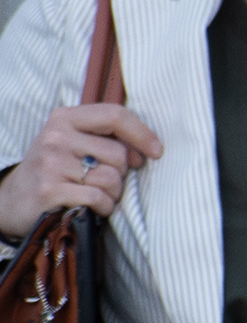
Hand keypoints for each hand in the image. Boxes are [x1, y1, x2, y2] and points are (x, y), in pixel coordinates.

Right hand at [0, 101, 160, 240]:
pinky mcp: (50, 190)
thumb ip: (107, 138)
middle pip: (118, 154)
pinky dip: (103, 207)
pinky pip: (99, 198)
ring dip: (113, 193)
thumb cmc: (54, 170)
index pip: (115, 115)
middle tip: (104, 181)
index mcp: (64, 118)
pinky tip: (91, 208)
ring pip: (112, 178)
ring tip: (94, 194)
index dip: (142, 133)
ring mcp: (51, 163)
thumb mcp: (73, 143)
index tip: (157, 151)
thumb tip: (149, 150)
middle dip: (121, 173)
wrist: (13, 200)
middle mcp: (55, 137)